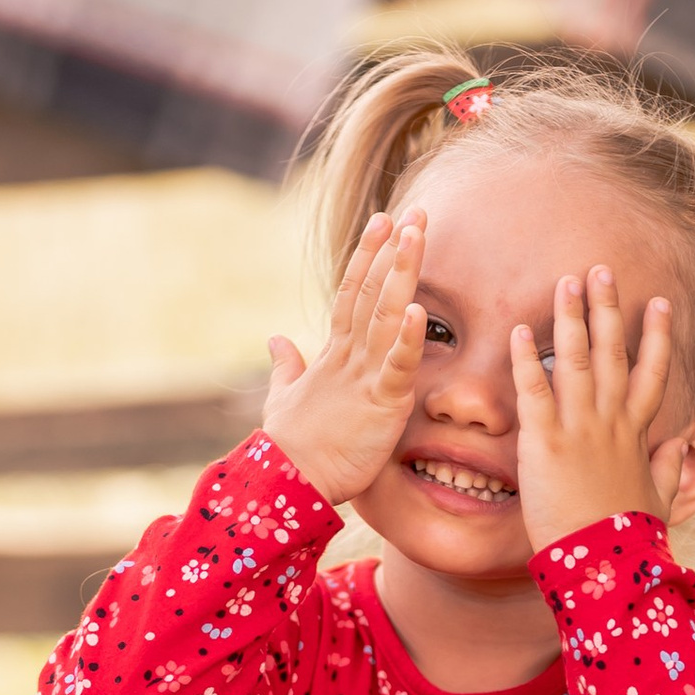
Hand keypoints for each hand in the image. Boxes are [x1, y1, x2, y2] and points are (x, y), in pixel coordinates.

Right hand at [261, 213, 426, 503]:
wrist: (288, 482)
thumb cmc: (291, 446)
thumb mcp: (284, 398)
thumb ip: (285, 365)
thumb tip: (276, 338)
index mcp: (332, 353)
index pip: (352, 293)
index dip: (368, 256)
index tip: (383, 221)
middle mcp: (348, 356)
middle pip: (373, 291)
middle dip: (393, 251)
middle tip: (414, 212)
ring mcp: (365, 376)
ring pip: (387, 314)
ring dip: (403, 273)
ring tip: (417, 234)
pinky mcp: (381, 403)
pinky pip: (398, 365)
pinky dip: (408, 338)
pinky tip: (418, 309)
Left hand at [512, 267, 675, 550]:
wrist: (604, 566)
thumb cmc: (628, 539)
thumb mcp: (657, 500)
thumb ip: (668, 468)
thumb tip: (680, 446)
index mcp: (637, 434)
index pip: (652, 372)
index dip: (656, 335)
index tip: (659, 302)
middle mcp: (611, 422)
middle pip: (614, 351)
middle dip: (608, 308)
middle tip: (601, 270)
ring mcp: (580, 428)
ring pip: (577, 359)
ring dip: (570, 317)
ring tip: (567, 281)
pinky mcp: (547, 443)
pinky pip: (535, 391)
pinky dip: (526, 359)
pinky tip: (520, 331)